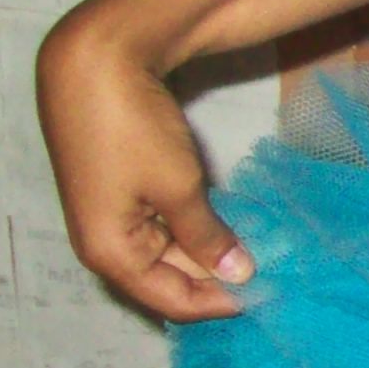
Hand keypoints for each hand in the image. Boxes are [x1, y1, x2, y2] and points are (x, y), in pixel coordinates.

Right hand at [37, 8, 251, 322]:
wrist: (92, 64)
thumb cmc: (133, 130)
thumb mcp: (178, 187)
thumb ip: (206, 236)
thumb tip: (237, 274)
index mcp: (110, 254)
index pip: (174, 301)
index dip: (222, 303)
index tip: (272, 294)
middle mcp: (104, 244)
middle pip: (169, 279)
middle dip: (218, 278)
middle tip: (276, 272)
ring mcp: (111, 218)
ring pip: (168, 253)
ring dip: (209, 252)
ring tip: (261, 250)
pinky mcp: (120, 192)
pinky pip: (162, 226)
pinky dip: (195, 228)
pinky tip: (230, 224)